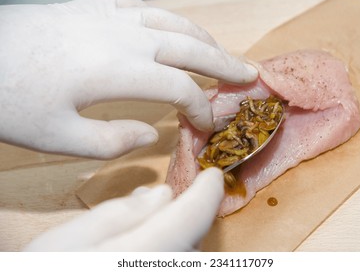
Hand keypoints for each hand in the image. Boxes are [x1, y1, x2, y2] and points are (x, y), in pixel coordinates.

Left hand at [0, 0, 256, 158]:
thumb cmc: (11, 101)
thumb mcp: (58, 138)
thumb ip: (112, 141)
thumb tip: (150, 134)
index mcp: (115, 70)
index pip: (179, 87)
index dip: (201, 107)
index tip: (207, 125)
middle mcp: (120, 36)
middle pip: (187, 47)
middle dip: (223, 63)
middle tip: (249, 73)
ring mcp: (106, 15)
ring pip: (171, 21)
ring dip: (202, 38)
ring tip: (221, 52)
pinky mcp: (91, 4)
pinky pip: (140, 6)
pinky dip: (163, 18)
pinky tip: (169, 28)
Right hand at [23, 167, 222, 250]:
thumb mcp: (69, 239)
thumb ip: (120, 214)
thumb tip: (161, 195)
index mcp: (145, 254)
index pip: (194, 216)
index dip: (207, 192)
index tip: (212, 175)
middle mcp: (166, 266)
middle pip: (192, 234)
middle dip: (184, 210)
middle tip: (161, 195)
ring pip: (185, 250)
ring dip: (173, 230)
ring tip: (143, 219)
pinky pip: (174, 260)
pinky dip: (166, 247)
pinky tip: (141, 242)